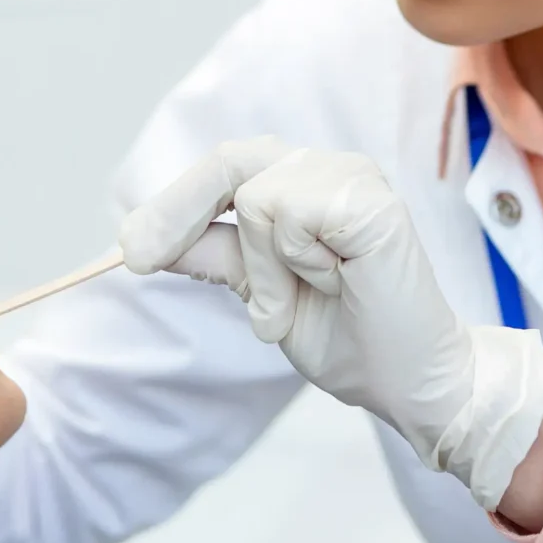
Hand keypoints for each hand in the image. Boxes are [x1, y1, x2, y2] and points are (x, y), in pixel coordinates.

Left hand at [119, 138, 542, 510]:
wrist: (412, 381)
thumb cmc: (350, 338)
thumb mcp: (264, 295)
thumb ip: (219, 258)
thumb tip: (145, 240)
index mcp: (308, 187)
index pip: (227, 172)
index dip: (175, 204)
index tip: (131, 249)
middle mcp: (331, 171)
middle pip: (232, 162)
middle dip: (179, 209)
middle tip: (141, 258)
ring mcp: (354, 178)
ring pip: (257, 196)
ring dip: (266, 266)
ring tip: (310, 295)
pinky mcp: (371, 199)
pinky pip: (292, 215)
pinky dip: (299, 262)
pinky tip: (337, 281)